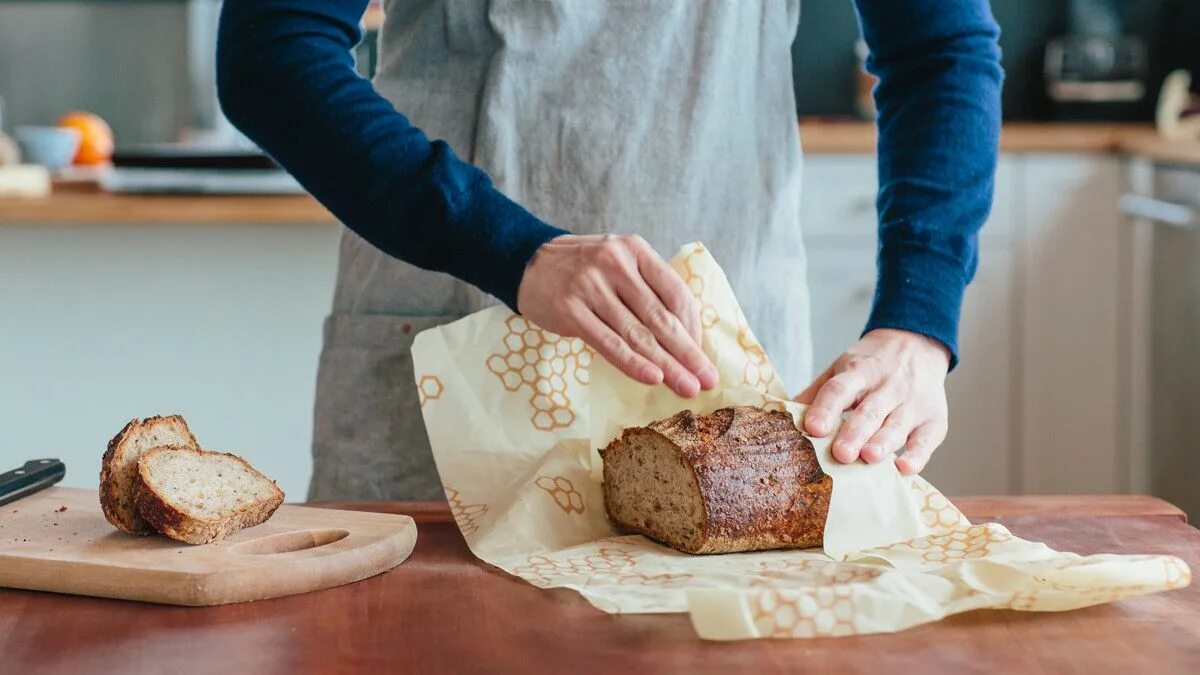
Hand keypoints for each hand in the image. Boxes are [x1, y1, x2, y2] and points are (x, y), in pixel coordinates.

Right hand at [517, 234, 718, 397]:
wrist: (526, 262)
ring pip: (637, 334)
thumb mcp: (618, 263)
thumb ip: (647, 289)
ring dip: (667, 366)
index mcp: (635, 250)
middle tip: (707, 380)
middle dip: (688, 354)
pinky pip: (609, 343)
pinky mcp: (570, 310)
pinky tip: (653, 378)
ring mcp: (591, 286)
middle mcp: (615, 264)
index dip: (694, 329)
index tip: (702, 357)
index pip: (675, 293)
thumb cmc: (582, 269)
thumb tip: (685, 337)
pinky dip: (633, 363)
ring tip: (687, 388)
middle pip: (660, 318)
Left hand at [795, 328, 949, 474]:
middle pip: (870, 410)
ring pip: (897, 424)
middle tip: (841, 454)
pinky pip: (927, 439)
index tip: (812, 428)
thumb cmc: (869, 366)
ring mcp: (913, 402)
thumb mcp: (841, 369)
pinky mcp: (934, 420)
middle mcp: (887, 386)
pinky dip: (918, 455)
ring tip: (869, 458)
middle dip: (855, 433)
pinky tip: (904, 469)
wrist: (916, 344)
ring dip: (884, 443)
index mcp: (858, 372)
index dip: (826, 408)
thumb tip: (782, 417)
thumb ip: (816, 393)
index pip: (840, 389)